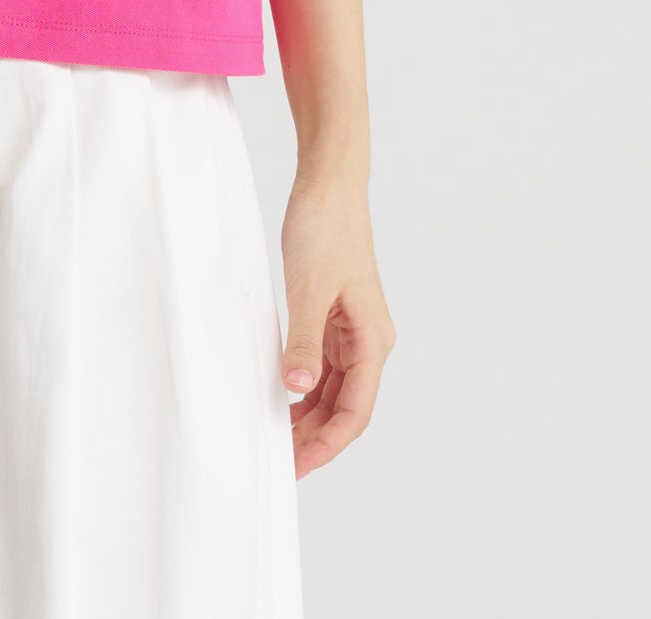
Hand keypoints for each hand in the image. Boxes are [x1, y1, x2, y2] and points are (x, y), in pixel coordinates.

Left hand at [279, 172, 396, 478]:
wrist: (329, 185)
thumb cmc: (325, 229)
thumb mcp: (308, 288)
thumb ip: (304, 341)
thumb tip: (296, 389)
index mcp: (372, 340)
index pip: (355, 411)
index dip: (327, 443)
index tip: (298, 464)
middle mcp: (369, 341)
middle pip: (347, 407)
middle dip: (316, 437)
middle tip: (280, 461)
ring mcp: (353, 331)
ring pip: (335, 390)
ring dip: (309, 416)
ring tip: (277, 438)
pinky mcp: (337, 318)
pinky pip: (324, 367)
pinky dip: (305, 388)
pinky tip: (282, 399)